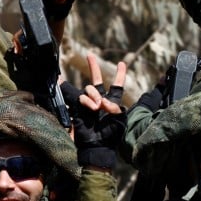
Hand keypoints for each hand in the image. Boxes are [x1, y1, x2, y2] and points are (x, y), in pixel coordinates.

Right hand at [72, 54, 127, 168]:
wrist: (97, 146)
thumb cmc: (111, 135)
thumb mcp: (120, 120)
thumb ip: (115, 107)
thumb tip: (103, 101)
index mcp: (113, 102)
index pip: (117, 85)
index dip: (119, 74)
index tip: (122, 63)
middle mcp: (100, 100)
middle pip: (96, 79)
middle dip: (93, 66)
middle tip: (89, 55)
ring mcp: (89, 103)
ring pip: (90, 88)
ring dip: (94, 96)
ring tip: (96, 108)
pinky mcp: (79, 107)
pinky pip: (82, 97)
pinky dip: (87, 100)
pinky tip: (91, 107)